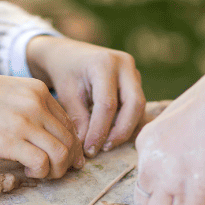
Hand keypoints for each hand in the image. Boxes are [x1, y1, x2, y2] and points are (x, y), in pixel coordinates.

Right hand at [0, 73, 82, 178]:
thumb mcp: (10, 91)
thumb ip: (30, 105)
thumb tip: (44, 131)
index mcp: (39, 90)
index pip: (68, 122)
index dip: (69, 144)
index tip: (62, 156)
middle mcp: (37, 104)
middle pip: (70, 139)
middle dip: (68, 160)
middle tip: (56, 170)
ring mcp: (25, 122)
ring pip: (62, 153)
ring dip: (57, 170)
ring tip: (43, 174)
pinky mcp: (11, 141)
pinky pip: (42, 163)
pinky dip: (41, 173)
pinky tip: (29, 172)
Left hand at [26, 36, 144, 157]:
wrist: (69, 55)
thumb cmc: (65, 73)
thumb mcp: (67, 95)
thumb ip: (78, 119)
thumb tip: (87, 149)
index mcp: (104, 63)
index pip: (107, 104)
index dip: (100, 130)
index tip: (90, 150)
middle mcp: (125, 65)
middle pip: (134, 104)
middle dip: (121, 131)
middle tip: (104, 148)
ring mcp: (133, 72)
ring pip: (139, 106)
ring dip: (125, 128)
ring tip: (105, 144)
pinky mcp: (136, 81)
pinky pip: (137, 106)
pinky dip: (128, 122)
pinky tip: (114, 135)